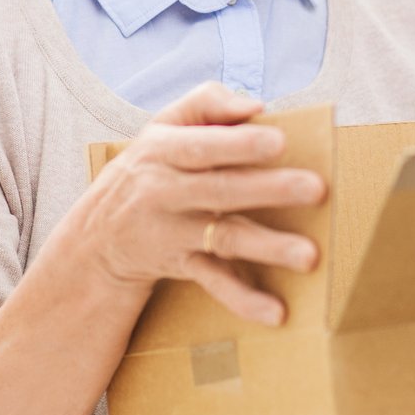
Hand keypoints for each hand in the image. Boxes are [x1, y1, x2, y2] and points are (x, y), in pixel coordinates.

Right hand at [63, 80, 324, 326]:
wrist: (97, 236)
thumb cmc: (149, 166)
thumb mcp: (163, 126)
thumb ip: (207, 102)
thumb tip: (257, 105)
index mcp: (164, 151)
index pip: (202, 146)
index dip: (238, 143)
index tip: (279, 141)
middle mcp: (167, 192)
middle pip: (222, 190)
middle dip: (270, 189)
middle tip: (316, 188)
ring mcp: (176, 233)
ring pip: (225, 238)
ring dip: (268, 247)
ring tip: (309, 255)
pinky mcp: (184, 265)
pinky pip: (215, 284)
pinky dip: (244, 299)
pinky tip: (277, 312)